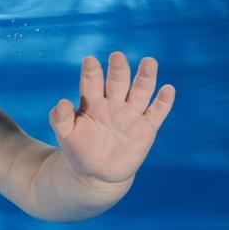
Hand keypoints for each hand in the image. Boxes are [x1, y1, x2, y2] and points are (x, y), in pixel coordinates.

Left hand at [49, 52, 174, 185]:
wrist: (96, 173)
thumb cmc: (78, 148)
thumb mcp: (65, 134)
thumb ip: (61, 118)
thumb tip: (63, 102)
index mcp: (92, 101)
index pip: (92, 82)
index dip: (92, 72)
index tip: (89, 61)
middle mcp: (114, 103)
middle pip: (118, 82)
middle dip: (118, 69)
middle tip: (117, 56)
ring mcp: (131, 114)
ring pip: (141, 91)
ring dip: (146, 77)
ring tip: (149, 62)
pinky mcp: (146, 128)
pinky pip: (156, 113)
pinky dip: (163, 102)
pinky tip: (168, 90)